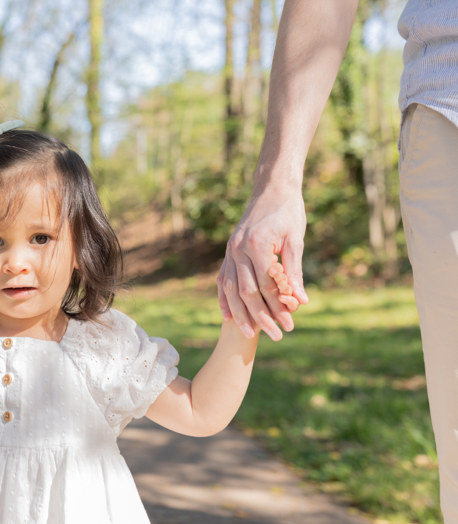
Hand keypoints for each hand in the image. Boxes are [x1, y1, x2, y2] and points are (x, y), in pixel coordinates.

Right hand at [217, 184, 307, 340]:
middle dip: (261, 317)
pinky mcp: (228, 251)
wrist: (271, 188)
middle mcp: (238, 249)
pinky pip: (222, 280)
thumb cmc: (288, 211)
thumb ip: (294, 270)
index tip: (290, 325)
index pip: (267, 285)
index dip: (278, 308)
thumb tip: (300, 300)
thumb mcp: (296, 239)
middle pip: (247, 292)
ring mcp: (230, 251)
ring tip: (250, 334)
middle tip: (276, 335)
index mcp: (256, 245)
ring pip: (230, 289)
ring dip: (240, 314)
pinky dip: (224, 299)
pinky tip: (229, 316)